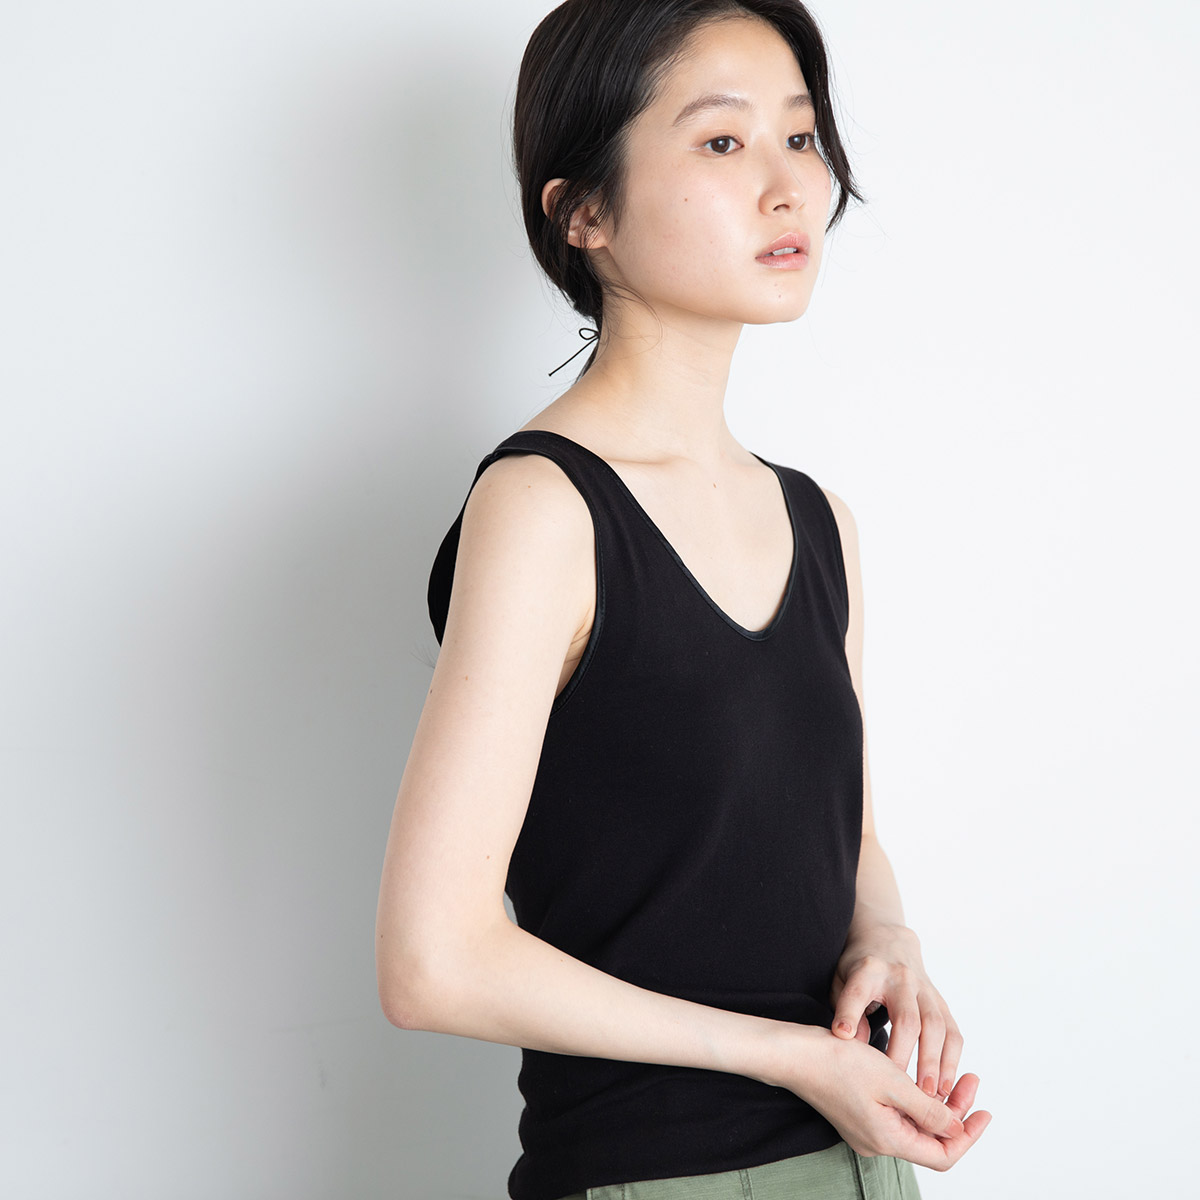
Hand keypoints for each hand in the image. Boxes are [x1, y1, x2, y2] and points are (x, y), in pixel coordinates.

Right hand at [774, 1025, 991, 1169]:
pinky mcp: (859, 1116)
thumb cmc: (839, 1063)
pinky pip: (898, 1117)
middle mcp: (878, 1143)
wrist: (795, 1055)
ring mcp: (867, 1131)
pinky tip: (922, 1081)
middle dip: (956, 1114)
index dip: (968, 1136)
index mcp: (888, 1140)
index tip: (984, 1111)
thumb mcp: (892, 1082)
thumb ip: (929, 1110)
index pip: (943, 1155)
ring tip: (954, 1078)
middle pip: (931, 1141)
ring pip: (915, 1127)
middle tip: (971, 1082)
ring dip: (937, 1105)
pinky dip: (917, 1102)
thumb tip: (957, 1130)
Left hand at [830, 924, 962, 1100]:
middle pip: (907, 1018)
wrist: (887, 940)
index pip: (858, 992)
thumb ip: (845, 1008)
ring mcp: (924, 989)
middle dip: (905, 1054)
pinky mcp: (940, 1001)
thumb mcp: (841, 979)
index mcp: (869, 970)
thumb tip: (853, 1042)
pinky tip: (946, 1084)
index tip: (842, 1036)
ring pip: (936, 1026)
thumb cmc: (858, 967)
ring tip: (931, 1094)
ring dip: (935, 1062)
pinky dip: (952, 1059)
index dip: (849, 1013)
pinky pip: (952, 1031)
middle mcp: (900, 978)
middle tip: (901, 1088)